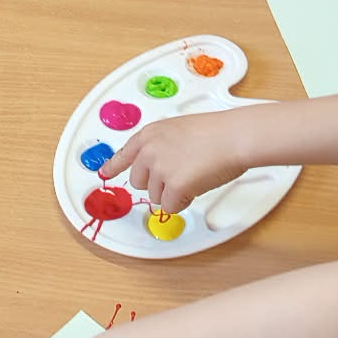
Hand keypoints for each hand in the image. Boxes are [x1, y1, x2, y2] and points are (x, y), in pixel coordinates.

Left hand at [102, 109, 254, 215]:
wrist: (233, 137)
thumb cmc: (217, 133)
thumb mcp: (179, 130)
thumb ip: (163, 146)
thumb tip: (159, 168)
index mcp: (150, 134)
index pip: (124, 153)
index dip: (114, 166)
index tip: (104, 174)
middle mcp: (149, 151)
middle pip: (139, 182)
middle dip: (157, 184)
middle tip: (180, 174)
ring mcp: (160, 169)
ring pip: (155, 196)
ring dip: (173, 193)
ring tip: (194, 174)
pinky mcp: (173, 186)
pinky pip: (170, 206)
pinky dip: (182, 202)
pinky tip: (197, 186)